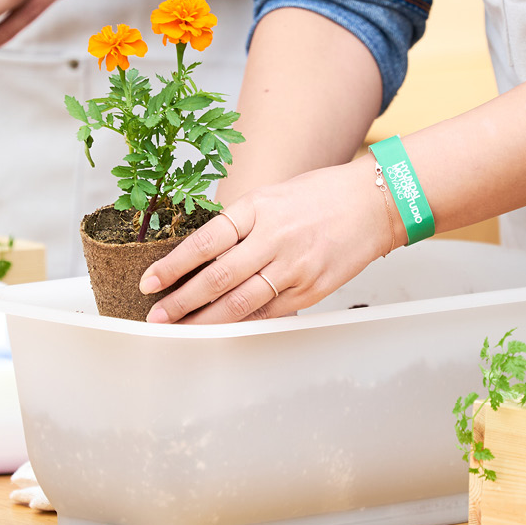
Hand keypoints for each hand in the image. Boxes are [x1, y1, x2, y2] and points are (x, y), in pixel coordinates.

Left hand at [139, 158, 404, 323]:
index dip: (173, 265)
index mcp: (259, 207)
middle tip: (156, 316)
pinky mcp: (311, 291)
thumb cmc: (323, 195)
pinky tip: (221, 330)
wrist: (376, 204)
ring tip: (180, 330)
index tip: (149, 282)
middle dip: (180, 301)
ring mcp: (294, 268)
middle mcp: (274, 238)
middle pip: (217, 278)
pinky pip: (268, 313)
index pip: (205, 241)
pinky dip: (241, 323)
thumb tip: (203, 254)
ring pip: (240, 303)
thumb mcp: (273, 195)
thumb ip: (241, 223)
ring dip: (205, 320)